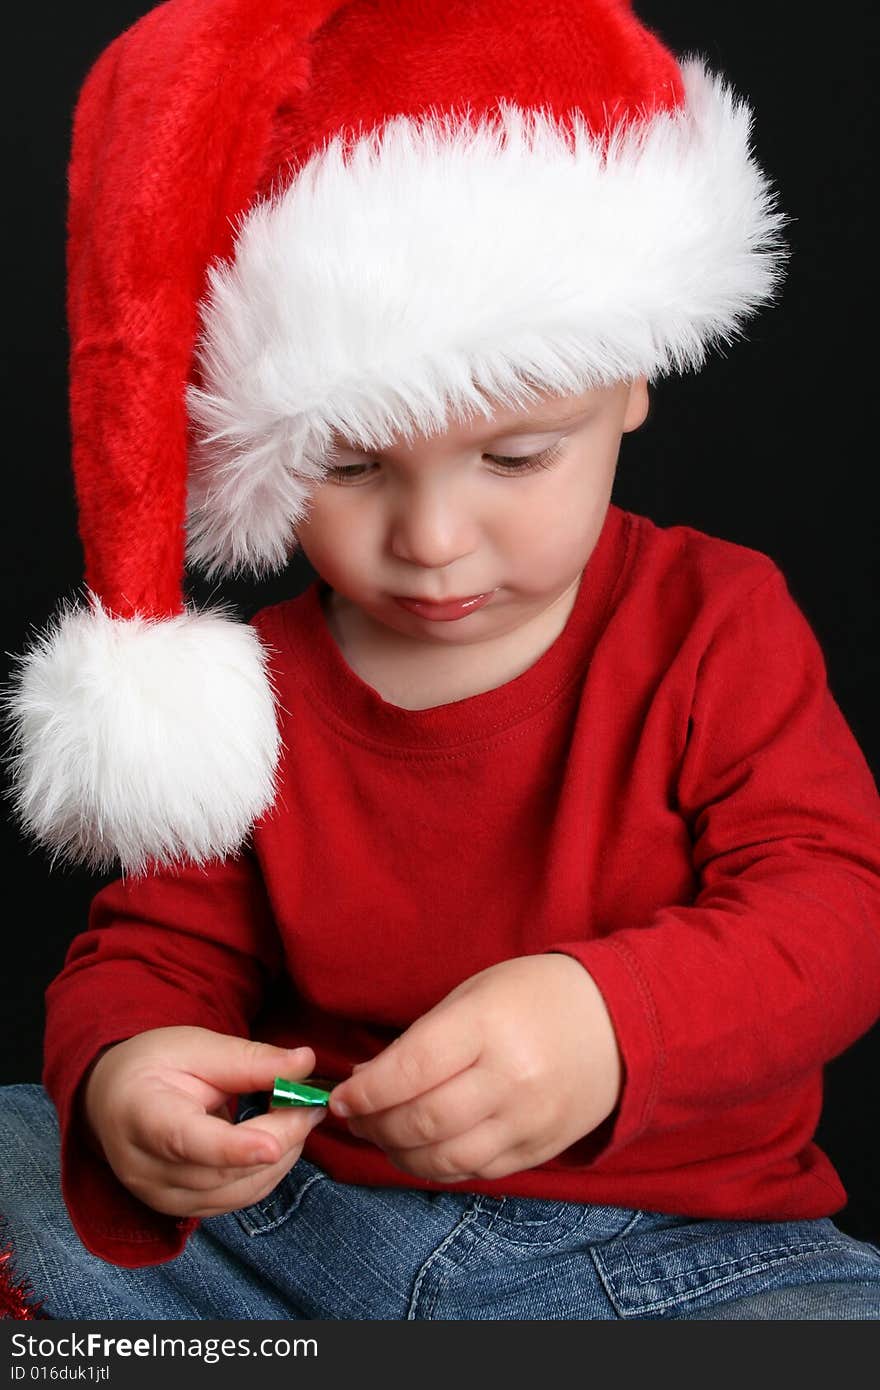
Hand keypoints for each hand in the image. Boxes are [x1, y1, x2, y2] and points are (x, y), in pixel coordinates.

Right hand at [82, 1026, 326, 1217]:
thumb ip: (250, 1059)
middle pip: (224, 1170)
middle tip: (310, 1103)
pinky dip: (267, 1173)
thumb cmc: (154, 1065)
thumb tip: (305, 1062)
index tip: (274, 1145)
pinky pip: (236, 1201)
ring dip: (281, 1158)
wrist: (112, 1098)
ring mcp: (160, 1198)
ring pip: (238, 1192)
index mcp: (142, 1116)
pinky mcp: (180, 1211)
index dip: (232, 1149)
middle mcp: (146, 1169)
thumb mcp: (197, 1046)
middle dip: (280, 1138)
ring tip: (298, 1116)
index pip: (186, 1142)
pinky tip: (279, 1141)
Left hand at [328, 955, 622, 1182]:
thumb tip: (366, 1082)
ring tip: (382, 1135)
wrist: (619, 1022)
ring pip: (445, 1159)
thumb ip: (421, 1040)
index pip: (411, 1070)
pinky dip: (438, 1166)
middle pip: (423, 1122)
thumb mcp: (475, 994)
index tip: (341, 1097)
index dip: (366, 1092)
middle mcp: (511, 1079)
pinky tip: (422, 1149)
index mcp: (489, 1026)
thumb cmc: (536, 996)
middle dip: (375, 1125)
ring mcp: (528, 1121)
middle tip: (355, 1118)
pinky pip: (476, 1172)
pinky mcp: (540, 1150)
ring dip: (399, 1154)